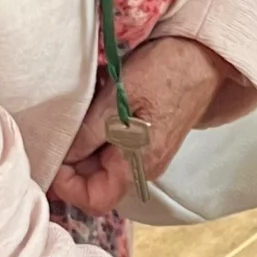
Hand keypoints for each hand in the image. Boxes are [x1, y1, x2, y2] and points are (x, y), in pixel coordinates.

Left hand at [49, 38, 235, 211]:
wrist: (204, 55)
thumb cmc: (165, 72)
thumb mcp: (118, 100)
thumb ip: (88, 134)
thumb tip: (62, 158)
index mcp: (138, 164)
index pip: (94, 201)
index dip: (67, 186)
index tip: (53, 156)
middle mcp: (143, 167)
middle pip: (95, 183)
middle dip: (71, 163)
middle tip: (56, 131)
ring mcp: (146, 153)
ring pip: (101, 165)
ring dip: (82, 147)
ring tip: (73, 118)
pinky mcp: (147, 138)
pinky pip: (113, 148)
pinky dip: (96, 135)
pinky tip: (91, 111)